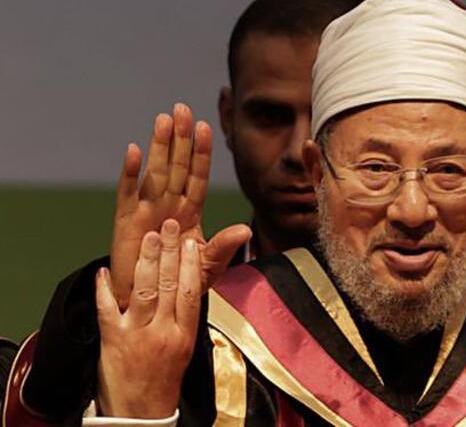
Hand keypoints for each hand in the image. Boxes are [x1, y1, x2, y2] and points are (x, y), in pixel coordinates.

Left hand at [96, 219, 199, 417]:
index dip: (191, 265)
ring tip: (148, 238)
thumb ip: (184, 318)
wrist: (142, 413)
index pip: (191, 292)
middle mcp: (163, 332)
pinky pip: (108, 309)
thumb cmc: (164, 380)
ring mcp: (137, 335)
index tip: (192, 242)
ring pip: (143, 291)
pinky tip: (104, 271)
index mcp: (184, 334)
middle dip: (170, 252)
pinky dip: (104, 289)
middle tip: (170, 227)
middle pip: (168, 284)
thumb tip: (188, 286)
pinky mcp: (113, 342)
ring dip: (145, 261)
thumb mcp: (185, 348)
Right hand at [111, 103, 249, 309]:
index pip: (198, 176)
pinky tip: (134, 151)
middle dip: (180, 138)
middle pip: (177, 166)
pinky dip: (130, 173)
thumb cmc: (179, 280)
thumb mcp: (207, 266)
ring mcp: (147, 210)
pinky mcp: (126, 221)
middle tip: (183, 109)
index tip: (206, 127)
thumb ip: (224, 247)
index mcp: (190, 211)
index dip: (201, 153)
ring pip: (155, 172)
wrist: (148, 300)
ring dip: (159, 146)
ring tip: (163, 120)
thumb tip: (245, 229)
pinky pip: (128, 193)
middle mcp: (169, 204)